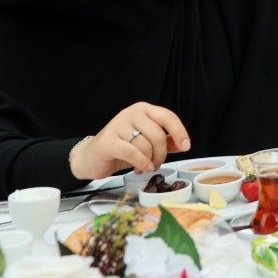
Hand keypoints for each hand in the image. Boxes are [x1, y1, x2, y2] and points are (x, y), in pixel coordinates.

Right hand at [71, 102, 190, 180]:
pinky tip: (140, 168)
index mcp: (143, 110)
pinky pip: (133, 152)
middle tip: (156, 164)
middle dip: (161, 154)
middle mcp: (131, 113)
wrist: (91, 158)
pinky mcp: (108, 140)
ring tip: (144, 166)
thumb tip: (183, 144)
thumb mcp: (147, 143)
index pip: (168, 117)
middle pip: (158, 135)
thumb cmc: (121, 149)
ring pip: (146, 145)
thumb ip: (166, 142)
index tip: (186, 146)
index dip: (180, 132)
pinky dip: (141, 163)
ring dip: (149, 161)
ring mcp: (118, 125)